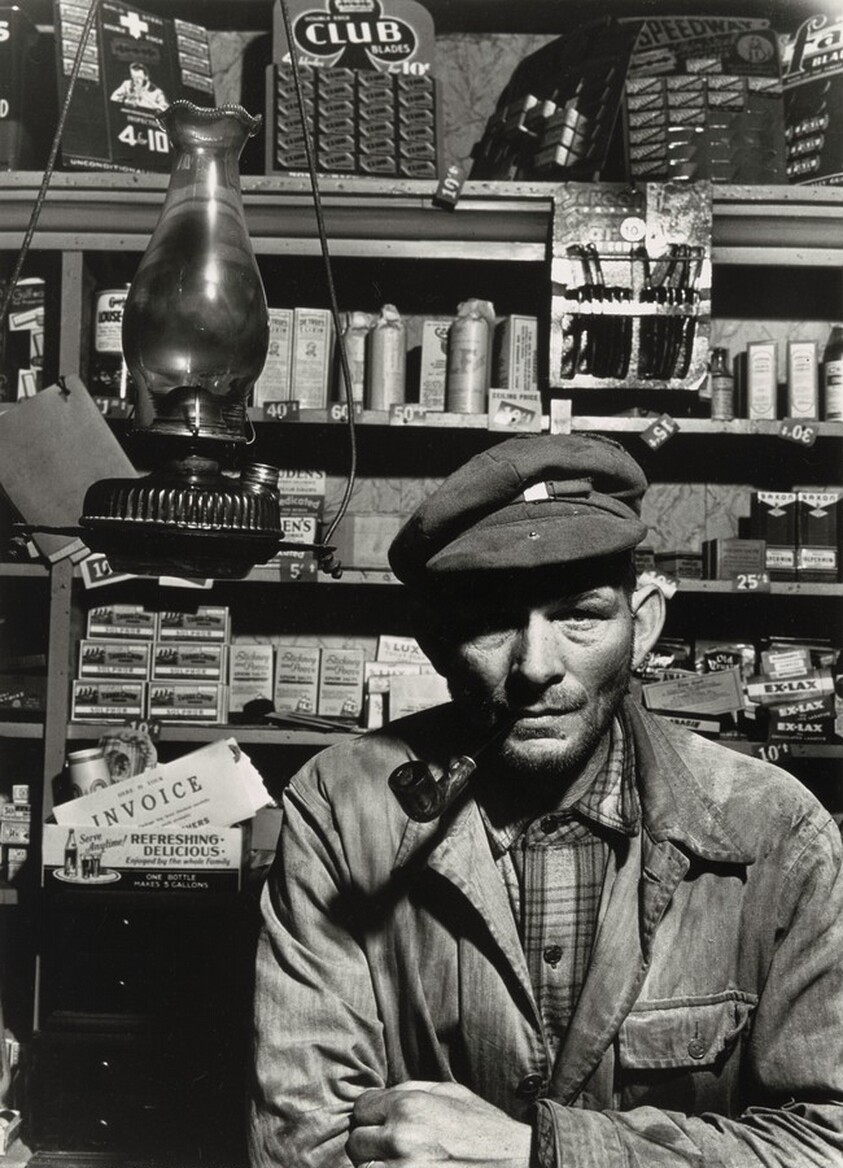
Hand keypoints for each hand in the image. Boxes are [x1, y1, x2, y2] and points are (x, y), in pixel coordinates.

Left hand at [347, 1080, 531, 1167]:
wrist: (517, 1165)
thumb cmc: (485, 1129)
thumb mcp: (452, 1092)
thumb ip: (411, 1089)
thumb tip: (380, 1096)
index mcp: (409, 1107)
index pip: (361, 1108)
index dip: (373, 1114)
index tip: (385, 1122)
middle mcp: (401, 1140)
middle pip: (357, 1143)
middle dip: (372, 1144)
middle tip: (395, 1148)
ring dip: (378, 1167)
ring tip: (403, 1164)